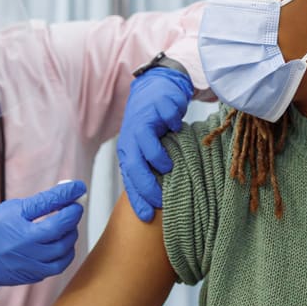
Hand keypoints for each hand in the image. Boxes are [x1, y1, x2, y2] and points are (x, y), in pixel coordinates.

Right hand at [0, 180, 87, 293]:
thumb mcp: (10, 210)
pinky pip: (60, 264)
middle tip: (74, 205)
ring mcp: (32, 263)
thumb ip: (38, 203)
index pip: (48, 204)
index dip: (67, 193)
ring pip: (65, 247)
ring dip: (71, 232)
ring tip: (65, 224)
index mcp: (16, 224)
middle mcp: (25, 245)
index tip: (79, 186)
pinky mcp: (36, 275)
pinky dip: (66, 251)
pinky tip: (62, 242)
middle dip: (73, 213)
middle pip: (61, 227)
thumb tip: (64, 194)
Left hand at [117, 67, 192, 221]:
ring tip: (169, 167)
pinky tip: (178, 129)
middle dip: (146, 186)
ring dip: (157, 158)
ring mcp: (144, 121)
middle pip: (134, 165)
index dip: (137, 199)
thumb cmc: (153, 124)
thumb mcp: (147, 148)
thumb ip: (151, 169)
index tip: (146, 217)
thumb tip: (160, 200)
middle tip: (161, 200)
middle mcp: (132, 138)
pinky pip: (167, 121)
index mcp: (128, 151)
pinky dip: (174, 126)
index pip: (129, 179)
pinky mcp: (159, 107)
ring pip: (146, 144)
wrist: (156, 88)